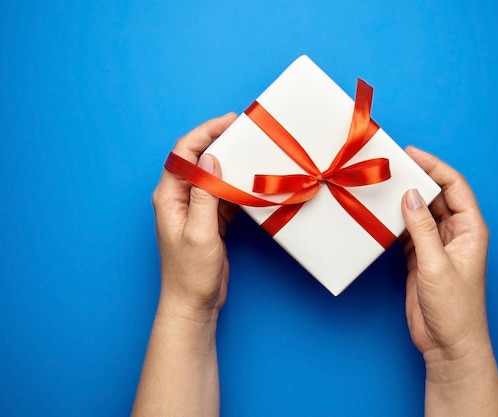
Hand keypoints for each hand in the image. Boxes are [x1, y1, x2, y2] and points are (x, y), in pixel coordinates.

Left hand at [152, 113, 237, 319]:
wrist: (192, 303)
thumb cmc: (189, 273)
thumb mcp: (199, 232)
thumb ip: (205, 196)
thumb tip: (212, 161)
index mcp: (169, 196)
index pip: (183, 153)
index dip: (204, 133)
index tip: (228, 122)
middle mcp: (179, 197)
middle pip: (198, 159)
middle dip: (219, 141)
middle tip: (244, 131)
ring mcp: (195, 209)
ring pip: (213, 175)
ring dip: (230, 163)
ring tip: (251, 150)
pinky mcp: (209, 220)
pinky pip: (223, 194)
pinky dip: (236, 185)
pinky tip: (251, 181)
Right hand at [401, 146, 491, 364]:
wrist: (447, 344)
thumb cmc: (454, 308)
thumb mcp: (436, 265)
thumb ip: (422, 229)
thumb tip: (410, 195)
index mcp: (470, 229)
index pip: (454, 187)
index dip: (435, 166)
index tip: (411, 154)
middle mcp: (455, 233)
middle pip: (436, 196)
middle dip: (417, 179)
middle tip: (392, 166)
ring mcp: (437, 245)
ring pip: (420, 212)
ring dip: (403, 200)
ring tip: (382, 186)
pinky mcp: (421, 258)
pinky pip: (408, 231)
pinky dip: (395, 222)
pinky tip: (380, 215)